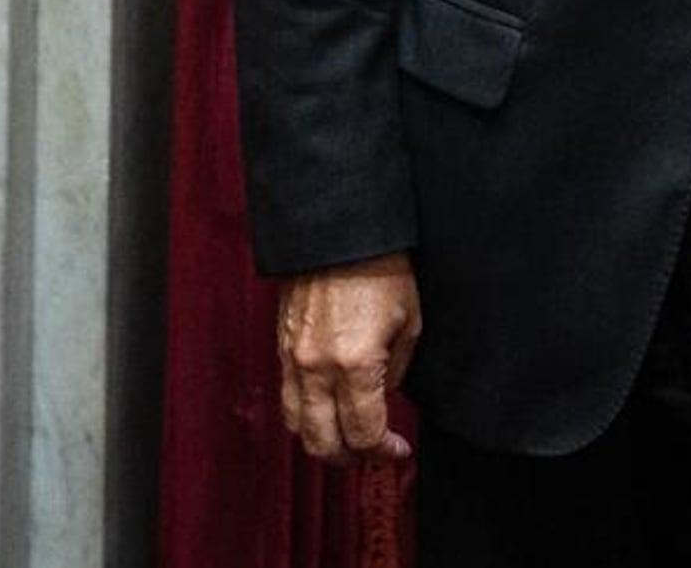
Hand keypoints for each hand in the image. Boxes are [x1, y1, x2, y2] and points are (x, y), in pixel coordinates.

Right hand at [275, 253, 421, 463]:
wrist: (338, 231)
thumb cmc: (380, 268)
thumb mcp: (408, 324)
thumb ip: (394, 373)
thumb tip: (382, 398)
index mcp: (354, 365)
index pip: (363, 434)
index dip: (384, 451)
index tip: (398, 450)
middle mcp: (317, 368)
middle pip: (323, 444)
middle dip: (351, 458)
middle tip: (372, 452)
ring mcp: (293, 358)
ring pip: (296, 426)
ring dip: (322, 441)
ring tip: (346, 436)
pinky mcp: (281, 346)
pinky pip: (287, 396)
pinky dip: (305, 413)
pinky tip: (326, 405)